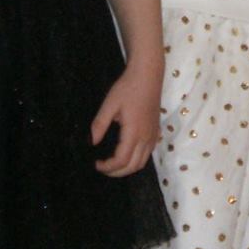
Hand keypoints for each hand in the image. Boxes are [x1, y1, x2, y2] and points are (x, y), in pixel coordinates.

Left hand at [90, 58, 161, 177]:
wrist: (148, 76)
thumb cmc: (127, 88)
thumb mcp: (109, 105)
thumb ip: (99, 125)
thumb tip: (92, 143)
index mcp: (134, 132)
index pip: (121, 160)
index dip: (108, 167)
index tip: (95, 164)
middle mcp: (146, 137)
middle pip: (134, 166)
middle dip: (117, 172)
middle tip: (102, 168)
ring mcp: (153, 135)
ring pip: (143, 162)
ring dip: (127, 168)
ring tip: (112, 164)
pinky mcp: (156, 131)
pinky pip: (148, 153)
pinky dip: (136, 160)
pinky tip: (126, 153)